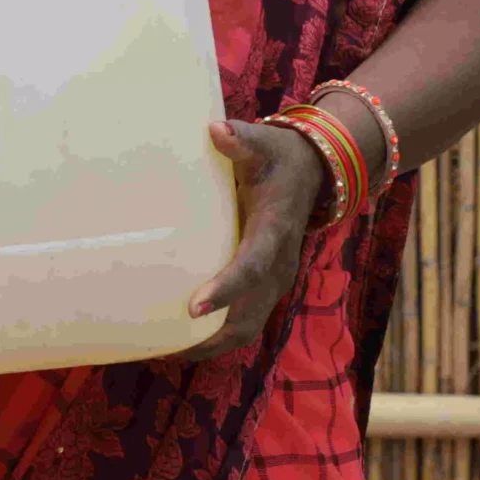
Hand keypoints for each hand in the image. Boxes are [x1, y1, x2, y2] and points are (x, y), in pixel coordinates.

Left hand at [181, 118, 325, 361]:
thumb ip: (241, 140)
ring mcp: (275, 279)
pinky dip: (218, 333)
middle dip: (213, 337)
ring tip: (167, 351)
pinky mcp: (266, 284)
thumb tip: (215, 129)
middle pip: (249, 315)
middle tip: (167, 347)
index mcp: (274, 232)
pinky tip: (182, 337)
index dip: (225, 289)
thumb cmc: (279, 157)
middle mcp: (279, 264)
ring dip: (212, 343)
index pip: (251, 267)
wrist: (313, 172)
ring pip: (247, 326)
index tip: (194, 308)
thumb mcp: (264, 144)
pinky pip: (244, 319)